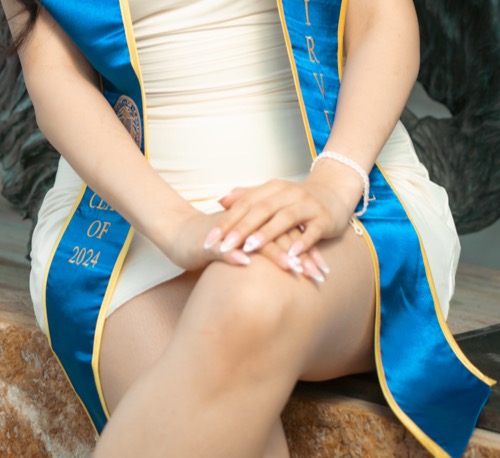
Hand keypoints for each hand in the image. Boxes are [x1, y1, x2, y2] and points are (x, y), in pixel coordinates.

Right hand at [155, 204, 325, 281]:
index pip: (288, 236)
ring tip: (294, 269)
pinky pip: (222, 248)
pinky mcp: (208, 241)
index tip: (322, 268)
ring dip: (275, 255)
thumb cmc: (212, 241)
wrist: (177, 231)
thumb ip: (264, 249)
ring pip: (256, 242)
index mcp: (256, 224)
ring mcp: (227, 233)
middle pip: (279, 238)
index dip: (306, 251)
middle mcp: (246, 225)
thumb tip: (289, 263)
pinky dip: (234, 255)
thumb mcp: (242, 245)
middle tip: (318, 274)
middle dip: (300, 256)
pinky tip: (247, 264)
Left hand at [205, 176, 356, 281]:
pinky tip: (291, 255)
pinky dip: (301, 242)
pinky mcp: (324, 218)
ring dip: (267, 234)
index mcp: (272, 189)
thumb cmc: (296, 199)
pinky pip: (312, 231)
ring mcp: (307, 205)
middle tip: (223, 246)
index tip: (210, 239)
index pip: (245, 204)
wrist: (335, 192)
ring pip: (284, 218)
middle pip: (261, 210)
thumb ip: (247, 196)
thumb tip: (219, 200)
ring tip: (250, 249)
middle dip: (241, 229)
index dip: (226, 221)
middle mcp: (288, 194)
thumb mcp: (272, 195)